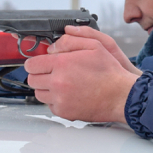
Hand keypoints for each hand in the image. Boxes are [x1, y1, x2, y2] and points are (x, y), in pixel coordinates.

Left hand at [24, 26, 139, 122]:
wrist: (121, 96)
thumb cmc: (110, 73)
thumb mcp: (95, 45)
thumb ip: (70, 41)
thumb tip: (53, 46)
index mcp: (62, 64)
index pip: (31, 64)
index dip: (35, 62)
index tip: (40, 63)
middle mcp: (57, 82)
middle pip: (32, 79)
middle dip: (39, 75)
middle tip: (51, 73)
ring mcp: (60, 99)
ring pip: (39, 94)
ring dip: (46, 88)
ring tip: (60, 84)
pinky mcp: (64, 112)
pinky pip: (50, 105)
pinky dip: (55, 100)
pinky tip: (67, 94)